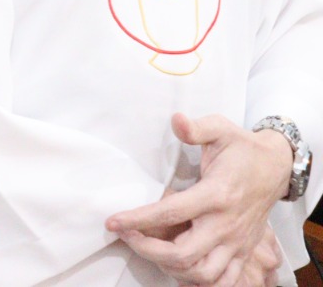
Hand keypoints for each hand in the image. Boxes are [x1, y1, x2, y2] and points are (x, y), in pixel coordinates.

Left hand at [107, 114, 292, 284]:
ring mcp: (236, 243)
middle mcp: (227, 225)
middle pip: (184, 254)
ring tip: (147, 250)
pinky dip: (199, 282)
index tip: (113, 222)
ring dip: (170, 268)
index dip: (138, 219)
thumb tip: (176, 120)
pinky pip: (223, 281)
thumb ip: (197, 127)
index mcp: (217, 195)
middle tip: (125, 235)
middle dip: (147, 249)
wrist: (277, 167)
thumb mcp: (221, 129)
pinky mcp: (242, 252)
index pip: (172, 213)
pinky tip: (177, 269)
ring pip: (202, 274)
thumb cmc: (242, 148)